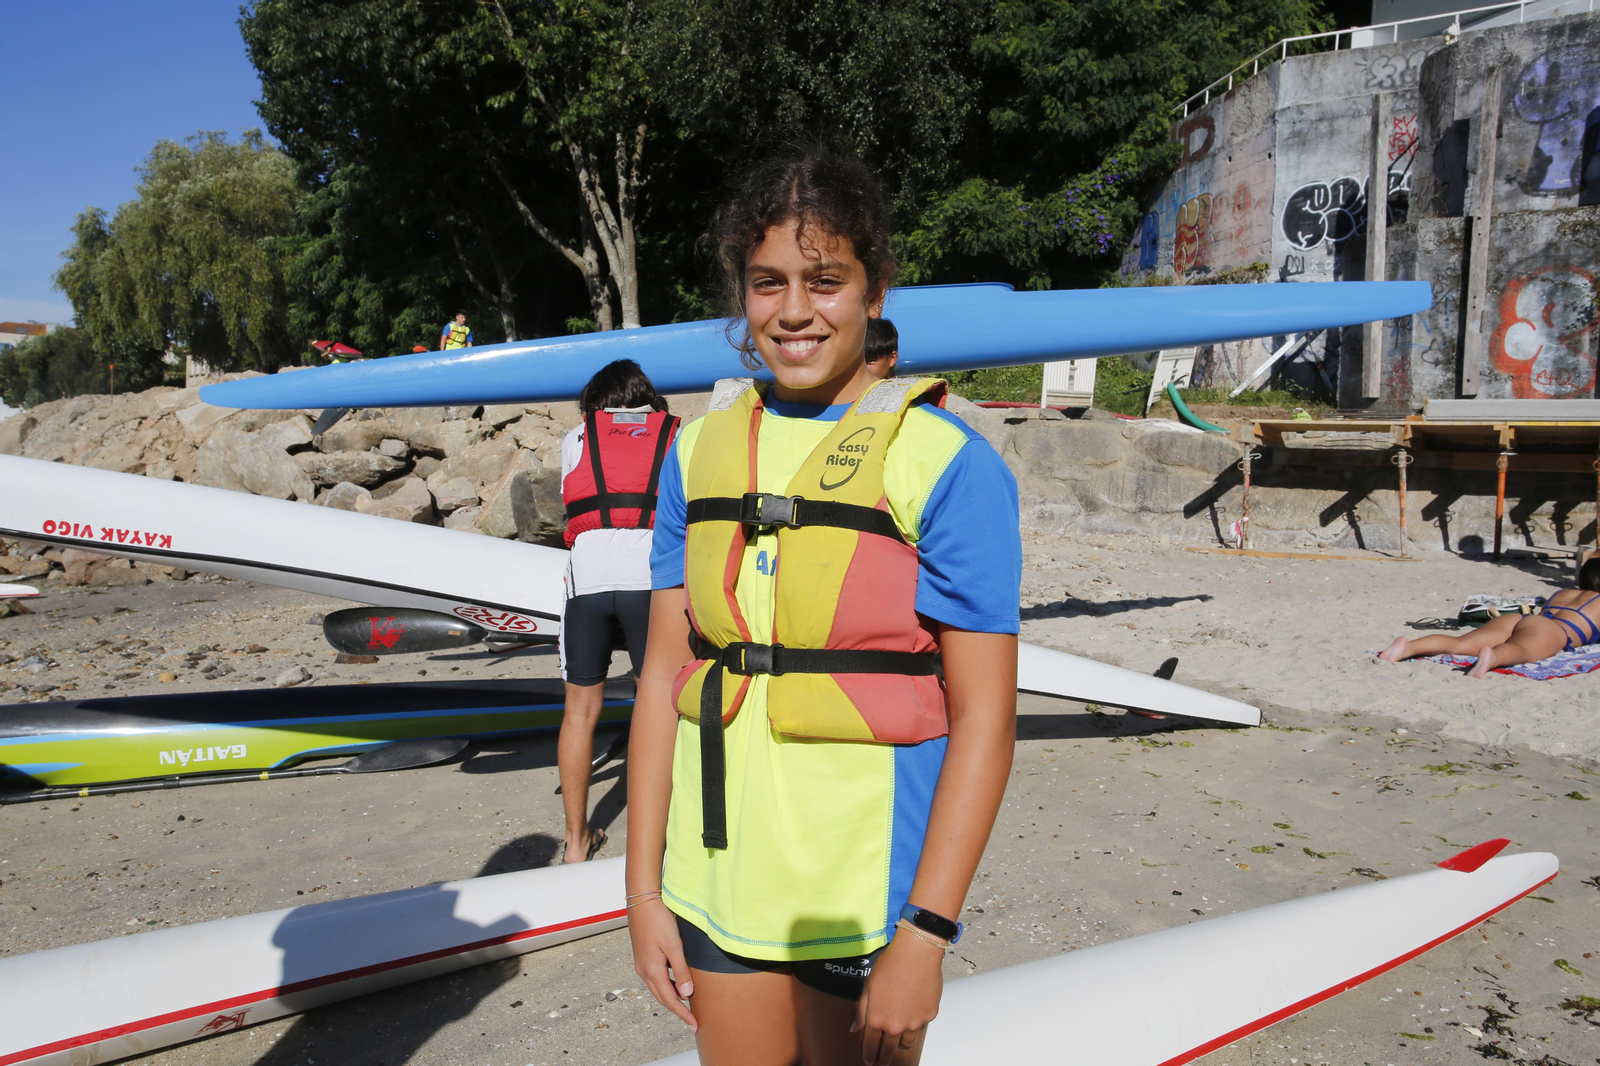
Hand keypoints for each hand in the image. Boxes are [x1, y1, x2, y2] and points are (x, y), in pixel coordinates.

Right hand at [629, 898, 696, 1030]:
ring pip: (658, 988)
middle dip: (677, 1009)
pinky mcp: (643, 957)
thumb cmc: (658, 920)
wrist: (642, 901)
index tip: (694, 1024)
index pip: (669, 1000)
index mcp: (652, 971)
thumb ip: (681, 971)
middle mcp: (644, 971)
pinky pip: (656, 978)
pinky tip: (676, 983)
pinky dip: (666, 985)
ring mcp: (642, 964)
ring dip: (671, 997)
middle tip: (692, 1019)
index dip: (682, 1014)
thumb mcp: (674, 946)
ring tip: (687, 1004)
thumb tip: (686, 995)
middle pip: (662, 997)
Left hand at [852, 933, 942, 1063]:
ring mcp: (914, 1023)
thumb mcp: (869, 986)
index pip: (871, 1046)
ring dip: (900, 1046)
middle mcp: (896, 1025)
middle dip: (884, 1059)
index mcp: (877, 1019)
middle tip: (881, 1063)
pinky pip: (921, 1026)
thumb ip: (862, 1011)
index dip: (869, 1056)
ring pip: (907, 1043)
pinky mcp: (929, 1016)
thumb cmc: (891, 964)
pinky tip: (913, 1018)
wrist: (917, 953)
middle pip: (889, 1050)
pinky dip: (916, 1025)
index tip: (869, 1061)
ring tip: (898, 1046)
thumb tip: (856, 1028)